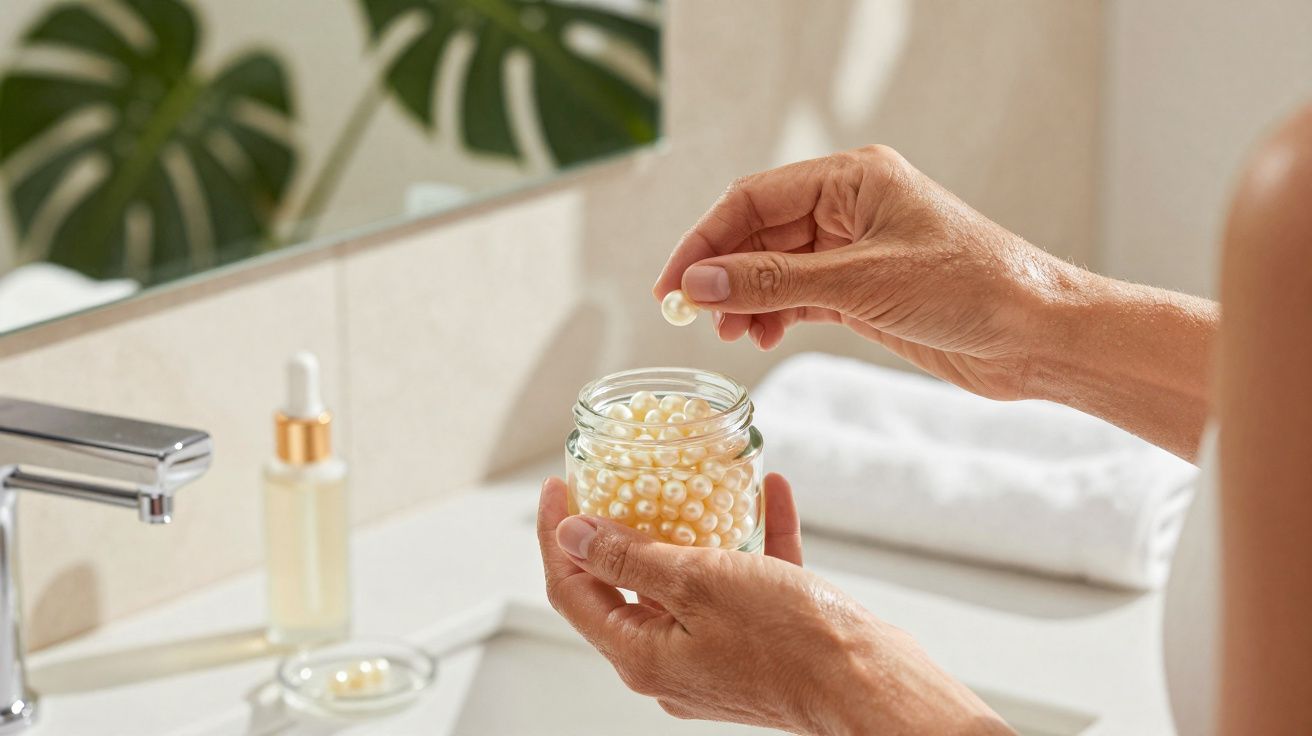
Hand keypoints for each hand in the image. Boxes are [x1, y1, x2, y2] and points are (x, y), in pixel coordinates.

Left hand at [537, 474, 1011, 734]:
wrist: (870, 685)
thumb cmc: (789, 642)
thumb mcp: (698, 582)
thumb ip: (630, 558)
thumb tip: (574, 536)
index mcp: (642, 655)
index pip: (573, 590)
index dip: (559, 535)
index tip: (560, 486)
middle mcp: (672, 661)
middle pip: (624, 586)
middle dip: (619, 528)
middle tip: (617, 479)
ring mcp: (716, 654)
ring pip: (686, 583)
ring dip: (689, 530)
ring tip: (689, 482)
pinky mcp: (760, 644)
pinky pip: (744, 582)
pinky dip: (750, 541)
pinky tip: (770, 494)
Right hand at [653, 145, 1091, 400]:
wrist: (1037, 336)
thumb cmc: (971, 289)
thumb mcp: (861, 284)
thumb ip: (774, 282)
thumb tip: (699, 281)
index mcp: (853, 178)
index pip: (753, 199)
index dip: (705, 240)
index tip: (671, 284)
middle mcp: (851, 206)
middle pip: (760, 233)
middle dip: (723, 274)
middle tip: (692, 315)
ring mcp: (858, 249)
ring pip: (777, 268)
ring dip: (746, 298)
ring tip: (730, 332)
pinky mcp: (866, 290)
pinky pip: (801, 295)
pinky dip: (775, 314)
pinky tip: (761, 335)